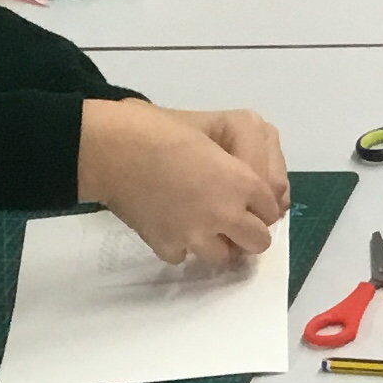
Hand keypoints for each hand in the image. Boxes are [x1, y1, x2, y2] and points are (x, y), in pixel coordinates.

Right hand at [78, 100, 286, 266]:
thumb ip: (249, 155)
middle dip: (249, 230)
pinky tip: (172, 223)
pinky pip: (186, 256)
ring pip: (225, 257)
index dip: (261, 202)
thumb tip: (265, 187)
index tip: (248, 198)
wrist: (110, 148)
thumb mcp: (216, 126)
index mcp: (242, 182)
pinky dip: (182, 244)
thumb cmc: (160, 127)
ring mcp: (196, 235)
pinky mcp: (167, 247)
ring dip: (218, 242)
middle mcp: (225, 215)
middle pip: (259, 242)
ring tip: (201, 222)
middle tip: (232, 216)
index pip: (273, 210)